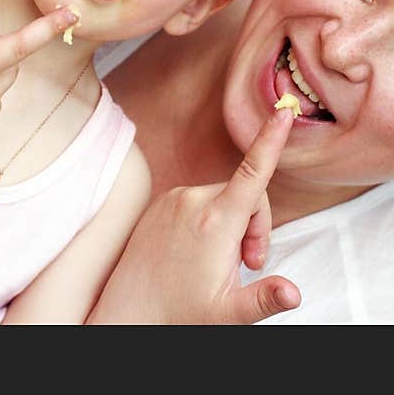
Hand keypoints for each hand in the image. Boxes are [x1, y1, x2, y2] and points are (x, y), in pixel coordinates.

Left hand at [89, 108, 301, 323]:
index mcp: (216, 221)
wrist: (130, 310)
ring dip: (232, 225)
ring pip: (223, 199)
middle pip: (246, 196)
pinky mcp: (160, 202)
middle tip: (247, 264)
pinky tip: (197, 251)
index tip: (283, 110)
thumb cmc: (179, 311)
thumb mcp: (228, 312)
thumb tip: (293, 293)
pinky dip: (208, 221)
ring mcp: (173, 199)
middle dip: (256, 227)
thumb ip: (265, 298)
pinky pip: (198, 202)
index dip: (272, 140)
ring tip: (220, 261)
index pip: (253, 172)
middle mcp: (193, 201)